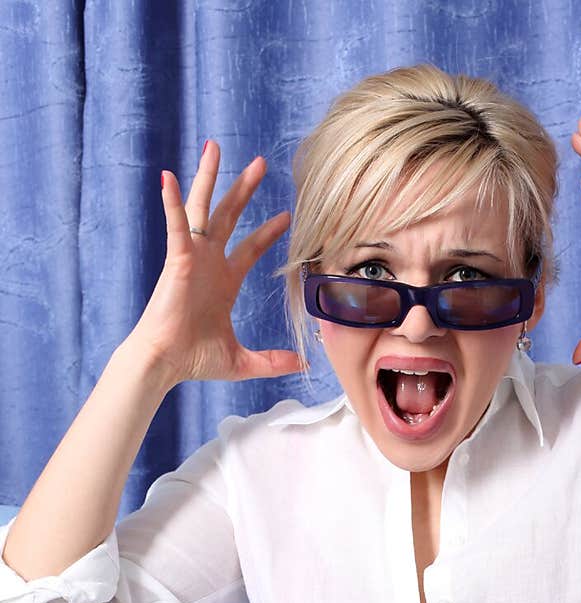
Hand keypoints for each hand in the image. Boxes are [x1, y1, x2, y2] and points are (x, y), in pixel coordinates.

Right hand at [131, 141, 304, 384]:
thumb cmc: (194, 360)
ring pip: (202, 208)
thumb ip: (272, 361)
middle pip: (228, 216)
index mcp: (224, 281)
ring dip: (209, 178)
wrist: (166, 363)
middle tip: (260, 162)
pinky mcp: (175, 260)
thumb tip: (302, 365)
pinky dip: (173, 201)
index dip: (268, 231)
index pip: (251, 248)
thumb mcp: (243, 361)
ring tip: (215, 147)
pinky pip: (175, 225)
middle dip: (243, 188)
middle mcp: (208, 262)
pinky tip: (171, 177)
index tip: (286, 215)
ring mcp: (191, 257)